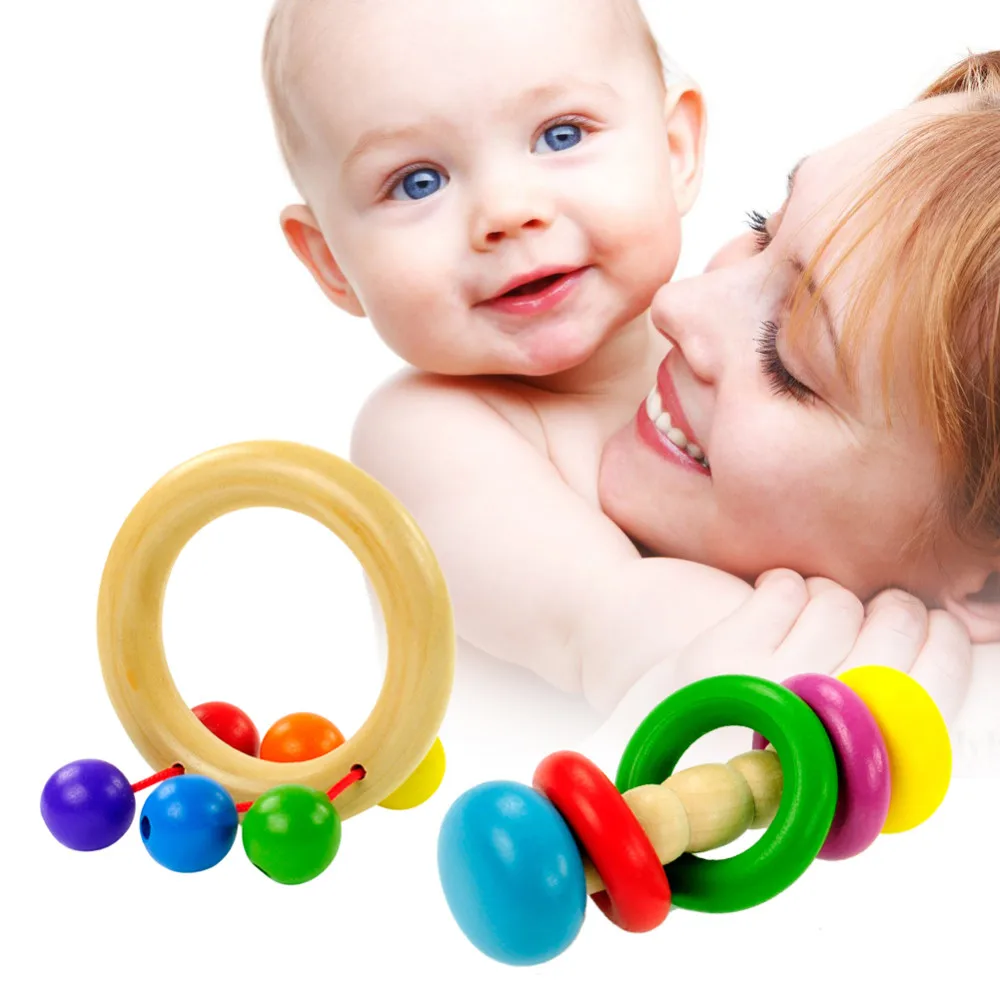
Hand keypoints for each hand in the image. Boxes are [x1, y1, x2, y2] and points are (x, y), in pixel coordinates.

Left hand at [581, 570, 971, 768]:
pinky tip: (773, 593)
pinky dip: (788, 582)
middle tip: (888, 605)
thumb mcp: (797, 743)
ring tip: (814, 603)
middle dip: (904, 615)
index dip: (945, 661)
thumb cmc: (729, 710)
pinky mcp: (719, 653)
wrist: (627, 671)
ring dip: (837, 594)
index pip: (925, 721)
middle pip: (894, 656)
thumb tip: (926, 660)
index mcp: (831, 785)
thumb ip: (862, 720)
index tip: (942, 627)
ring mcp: (760, 698)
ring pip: (841, 611)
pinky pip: (789, 590)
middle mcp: (801, 750)